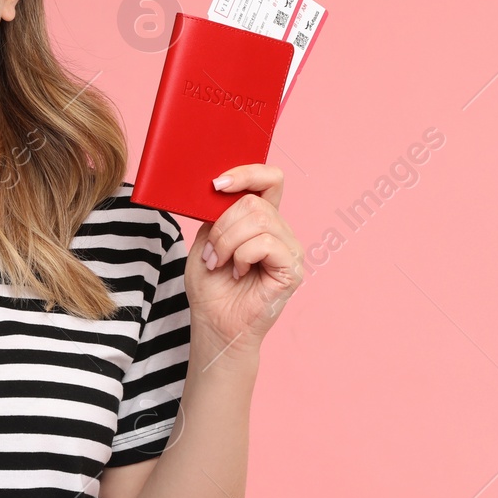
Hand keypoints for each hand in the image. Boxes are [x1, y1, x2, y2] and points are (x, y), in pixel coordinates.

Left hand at [186, 163, 304, 353]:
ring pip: (258, 220)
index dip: (247, 173)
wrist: (214, 324)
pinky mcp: (292, 268)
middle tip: (212, 253)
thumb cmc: (211, 287)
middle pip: (254, 202)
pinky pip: (265, 243)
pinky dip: (242, 256)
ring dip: (227, 242)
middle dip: (222, 226)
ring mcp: (290, 249)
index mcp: (261, 220)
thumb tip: (221, 188)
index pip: (269, 180)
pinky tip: (239, 273)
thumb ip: (216, 214)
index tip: (217, 183)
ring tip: (221, 264)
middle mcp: (280, 230)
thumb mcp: (205, 241)